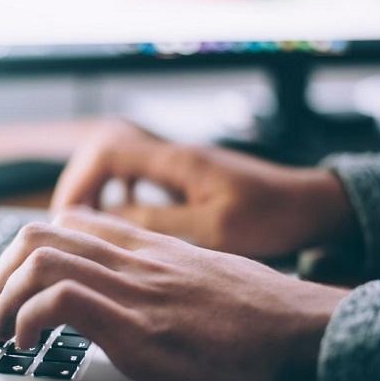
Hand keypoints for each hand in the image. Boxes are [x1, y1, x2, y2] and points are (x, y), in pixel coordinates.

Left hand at [0, 209, 348, 380]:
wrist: (303, 331)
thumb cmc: (259, 311)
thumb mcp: (202, 276)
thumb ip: (161, 273)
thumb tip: (135, 289)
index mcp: (147, 247)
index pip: (69, 222)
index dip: (28, 249)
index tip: (17, 283)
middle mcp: (133, 259)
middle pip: (39, 234)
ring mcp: (134, 289)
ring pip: (39, 259)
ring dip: (2, 297)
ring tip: (0, 332)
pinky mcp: (138, 327)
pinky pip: (60, 301)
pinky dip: (28, 320)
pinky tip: (28, 344)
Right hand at [51, 122, 355, 256]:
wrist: (312, 205)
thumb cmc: (272, 216)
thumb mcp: (214, 229)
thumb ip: (160, 222)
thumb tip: (109, 221)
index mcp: (177, 160)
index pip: (108, 152)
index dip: (79, 181)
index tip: (67, 216)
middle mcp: (174, 155)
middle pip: (105, 152)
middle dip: (80, 185)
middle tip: (69, 223)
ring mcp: (180, 164)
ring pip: (120, 164)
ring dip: (99, 189)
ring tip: (88, 223)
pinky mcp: (188, 177)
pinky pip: (139, 177)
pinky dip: (121, 194)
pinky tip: (123, 218)